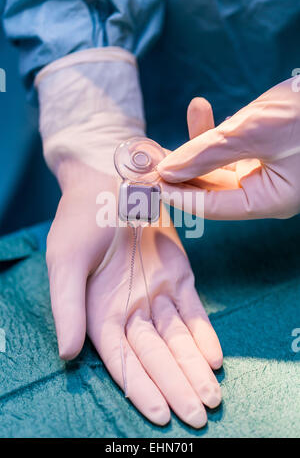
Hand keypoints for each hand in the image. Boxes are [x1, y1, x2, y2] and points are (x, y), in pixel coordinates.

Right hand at [46, 160, 222, 426]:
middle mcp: (129, 308)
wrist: (112, 177)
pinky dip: (203, 334)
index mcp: (97, 310)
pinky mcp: (178, 275)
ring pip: (177, 339)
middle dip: (175, 386)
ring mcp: (156, 292)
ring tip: (211, 398)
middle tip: (197, 416)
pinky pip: (192, 311)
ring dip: (193, 368)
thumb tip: (66, 354)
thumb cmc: (82, 218)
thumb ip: (66, 306)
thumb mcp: (65, 259)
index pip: (121, 359)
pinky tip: (214, 358)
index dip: (139, 386)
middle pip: (154, 355)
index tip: (159, 414)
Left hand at [158, 79, 299, 219]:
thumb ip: (207, 152)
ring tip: (170, 130)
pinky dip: (214, 134)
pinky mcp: (263, 155)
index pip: (212, 207)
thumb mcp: (254, 131)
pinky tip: (200, 111)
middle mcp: (264, 193)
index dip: (178, 195)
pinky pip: (229, 151)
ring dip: (194, 147)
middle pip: (210, 190)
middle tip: (148, 158)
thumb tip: (168, 169)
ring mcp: (264, 175)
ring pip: (216, 168)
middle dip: (179, 171)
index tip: (148, 182)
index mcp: (269, 201)